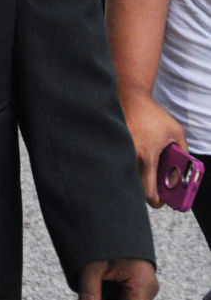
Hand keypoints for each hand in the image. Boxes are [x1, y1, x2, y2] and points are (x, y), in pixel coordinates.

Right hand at [123, 90, 188, 205]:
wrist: (131, 98)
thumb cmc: (154, 115)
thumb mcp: (177, 133)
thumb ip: (183, 154)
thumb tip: (178, 174)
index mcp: (146, 156)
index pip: (149, 191)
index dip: (157, 201)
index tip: (163, 200)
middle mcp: (131, 156)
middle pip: (139, 188)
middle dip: (150, 190)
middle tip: (159, 186)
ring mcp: (122, 152)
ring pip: (131, 176)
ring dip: (142, 177)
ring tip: (151, 168)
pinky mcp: (117, 147)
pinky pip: (125, 164)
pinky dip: (134, 166)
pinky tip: (141, 155)